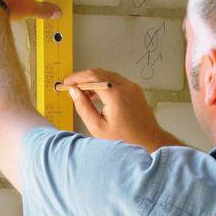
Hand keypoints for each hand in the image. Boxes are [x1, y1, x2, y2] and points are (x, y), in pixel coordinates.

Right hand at [60, 69, 179, 151]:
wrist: (150, 142)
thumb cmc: (126, 140)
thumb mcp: (98, 127)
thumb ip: (83, 107)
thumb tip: (74, 93)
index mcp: (115, 94)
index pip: (91, 77)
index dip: (76, 79)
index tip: (66, 84)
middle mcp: (125, 86)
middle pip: (98, 73)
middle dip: (83, 78)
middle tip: (72, 87)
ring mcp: (132, 87)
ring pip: (107, 75)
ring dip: (93, 81)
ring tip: (83, 94)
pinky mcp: (135, 90)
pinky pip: (116, 81)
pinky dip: (104, 84)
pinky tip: (97, 96)